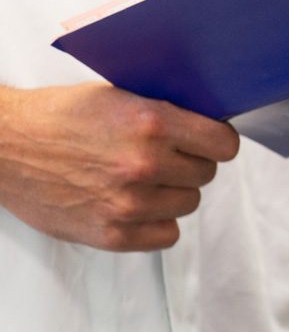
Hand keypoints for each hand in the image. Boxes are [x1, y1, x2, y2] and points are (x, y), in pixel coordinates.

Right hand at [0, 82, 239, 250]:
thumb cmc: (58, 116)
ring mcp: (129, 203)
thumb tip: (210, 123)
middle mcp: (145, 163)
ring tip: (142, 180)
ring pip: (188, 203)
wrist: (2, 147)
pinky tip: (136, 206)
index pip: (224, 144)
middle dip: (189, 164)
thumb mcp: (119, 96)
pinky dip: (156, 223)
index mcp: (151, 122)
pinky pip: (167, 235)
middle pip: (206, 174)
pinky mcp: (111, 234)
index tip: (208, 142)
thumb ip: (165, 112)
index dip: (217, 142)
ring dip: (172, 193)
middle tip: (163, 157)